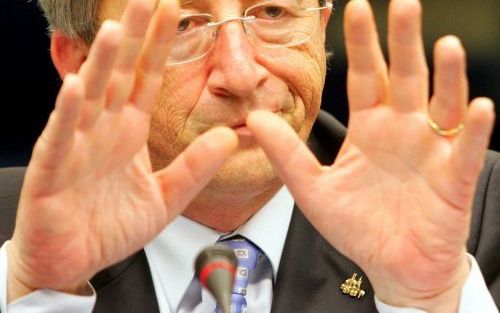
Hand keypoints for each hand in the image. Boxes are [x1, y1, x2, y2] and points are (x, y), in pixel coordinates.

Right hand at [8, 0, 236, 300]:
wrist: (74, 261)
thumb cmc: (111, 228)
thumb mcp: (166, 197)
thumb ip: (196, 167)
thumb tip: (231, 136)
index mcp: (128, 134)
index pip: (146, 80)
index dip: (160, 47)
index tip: (174, 12)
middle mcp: (102, 132)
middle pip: (119, 76)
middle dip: (133, 38)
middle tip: (147, 0)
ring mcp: (75, 148)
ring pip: (89, 98)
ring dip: (101, 65)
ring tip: (115, 31)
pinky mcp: (51, 172)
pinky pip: (60, 138)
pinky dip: (67, 114)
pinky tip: (77, 87)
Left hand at [247, 0, 493, 310]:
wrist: (393, 265)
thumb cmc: (357, 226)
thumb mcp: (313, 188)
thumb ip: (286, 153)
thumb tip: (252, 117)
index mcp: (370, 129)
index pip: (367, 78)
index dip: (362, 45)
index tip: (355, 8)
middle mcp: (403, 131)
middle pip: (404, 78)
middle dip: (403, 41)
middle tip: (403, 3)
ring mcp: (431, 152)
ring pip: (441, 104)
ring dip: (446, 75)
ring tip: (443, 45)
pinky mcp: (454, 179)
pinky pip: (465, 150)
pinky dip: (472, 129)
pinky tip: (476, 107)